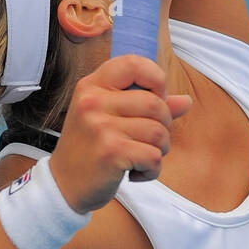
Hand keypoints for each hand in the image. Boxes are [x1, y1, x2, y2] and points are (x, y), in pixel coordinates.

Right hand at [49, 55, 191, 212]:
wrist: (63, 185)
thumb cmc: (90, 147)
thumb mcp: (109, 117)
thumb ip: (147, 104)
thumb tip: (186, 101)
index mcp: (92, 85)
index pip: (134, 63)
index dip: (156, 79)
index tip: (156, 99)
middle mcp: (93, 101)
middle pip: (155, 103)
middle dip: (163, 125)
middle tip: (149, 140)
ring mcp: (100, 126)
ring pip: (158, 131)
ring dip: (159, 149)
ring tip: (141, 157)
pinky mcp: (110, 152)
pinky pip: (154, 156)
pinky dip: (152, 170)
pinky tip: (136, 173)